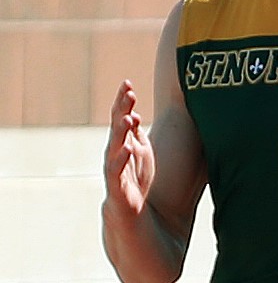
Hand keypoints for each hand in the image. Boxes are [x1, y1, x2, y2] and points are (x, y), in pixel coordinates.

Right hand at [103, 80, 154, 218]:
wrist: (132, 217)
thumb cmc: (138, 182)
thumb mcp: (141, 154)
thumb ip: (136, 134)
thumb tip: (131, 113)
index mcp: (123, 145)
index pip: (120, 118)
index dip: (122, 102)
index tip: (127, 83)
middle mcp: (116, 155)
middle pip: (116, 129)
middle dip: (121, 110)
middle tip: (128, 92)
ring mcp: (115, 172)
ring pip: (115, 148)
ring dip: (120, 132)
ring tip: (127, 116)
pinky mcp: (118, 191)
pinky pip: (117, 173)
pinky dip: (122, 160)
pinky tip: (128, 148)